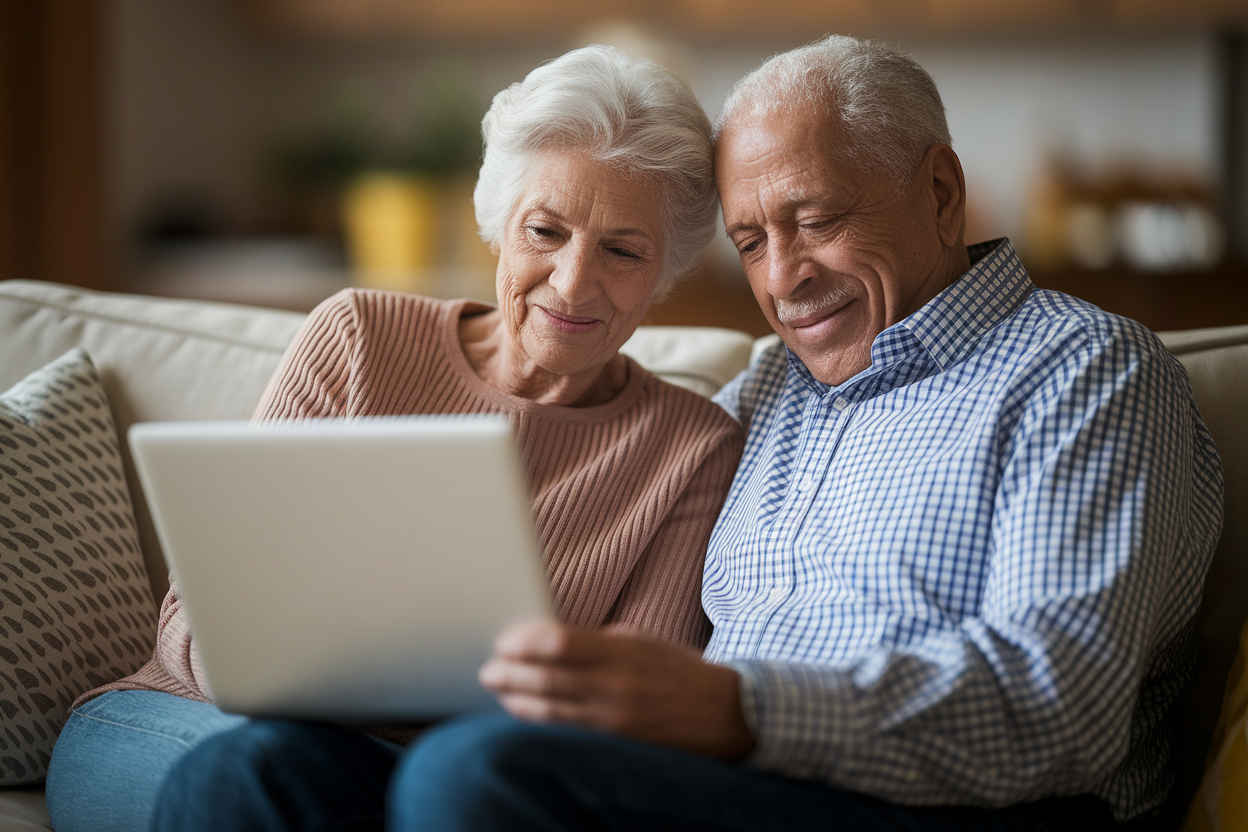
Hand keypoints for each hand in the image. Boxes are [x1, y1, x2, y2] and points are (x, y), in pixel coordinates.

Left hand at [479, 620, 755, 760]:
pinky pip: (565, 733)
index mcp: (623, 651)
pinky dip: (538, 722)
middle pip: (545, 679)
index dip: (524, 642)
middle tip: (488, 669)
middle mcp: (616, 686)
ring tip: (498, 690)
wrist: (722, 714)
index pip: (559, 643)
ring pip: (548, 711)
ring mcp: (615, 720)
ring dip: (515, 700)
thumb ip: (595, 642)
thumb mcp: (640, 641)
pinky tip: (522, 713)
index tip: (505, 640)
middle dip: (509, 673)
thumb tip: (545, 641)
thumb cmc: (675, 671)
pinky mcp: (616, 745)